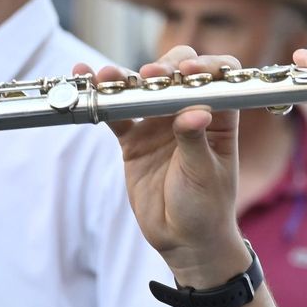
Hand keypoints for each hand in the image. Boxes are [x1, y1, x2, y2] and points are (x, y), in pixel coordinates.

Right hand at [79, 47, 249, 286]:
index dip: (207, 67)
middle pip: (177, 75)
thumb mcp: (204, 174)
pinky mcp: (134, 140)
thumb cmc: (207, 206)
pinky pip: (116, 113)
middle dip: (164, 67)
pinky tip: (87, 81)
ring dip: (125, 78)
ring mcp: (159, 124)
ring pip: (142, 89)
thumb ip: (195, 141)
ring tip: (107, 75)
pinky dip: (102, 98)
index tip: (189, 71)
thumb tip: (195, 112)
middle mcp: (189, 113)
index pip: (218, 80)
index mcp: (219, 118)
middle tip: (151, 74)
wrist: (183, 239)